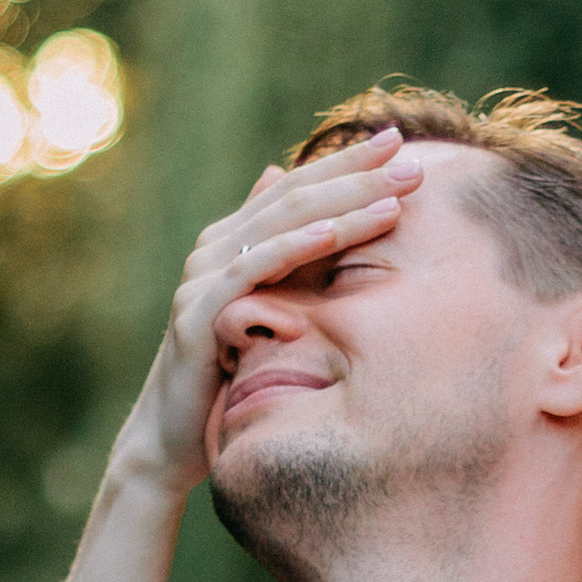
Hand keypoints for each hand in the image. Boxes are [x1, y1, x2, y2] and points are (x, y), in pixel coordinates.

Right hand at [107, 125, 423, 494]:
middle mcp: (215, 250)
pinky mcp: (198, 314)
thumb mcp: (264, 316)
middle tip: (408, 155)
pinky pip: (252, 270)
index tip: (400, 141)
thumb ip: (279, 261)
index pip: (298, 190)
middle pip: (294, 197)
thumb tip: (282, 188)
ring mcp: (202, 278)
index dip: (347, 163)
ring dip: (341, 205)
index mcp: (232, 243)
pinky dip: (293, 248)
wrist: (172, 440)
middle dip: (355, 174)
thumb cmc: (227, 378)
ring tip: (392, 192)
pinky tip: (332, 231)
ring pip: (280, 225)